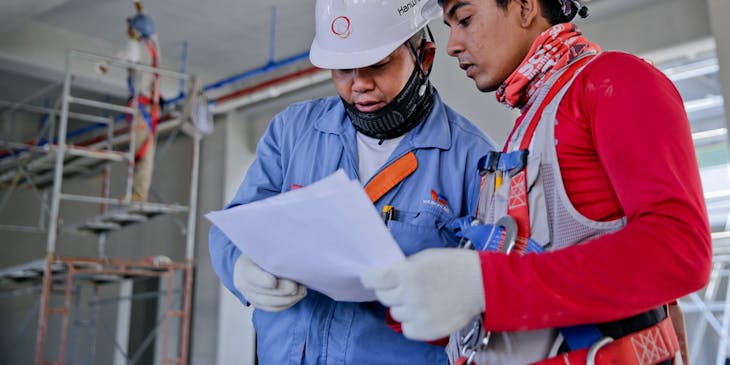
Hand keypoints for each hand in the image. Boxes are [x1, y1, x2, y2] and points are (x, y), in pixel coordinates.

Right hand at [234, 254, 306, 311]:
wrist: (254, 261)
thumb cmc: (263, 250)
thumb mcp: (264, 246)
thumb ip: (275, 250)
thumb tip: (292, 248)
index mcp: (243, 267)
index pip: (250, 276)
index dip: (261, 280)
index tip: (273, 282)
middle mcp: (243, 284)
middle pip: (262, 293)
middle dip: (281, 291)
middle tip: (296, 287)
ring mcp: (250, 296)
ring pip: (269, 303)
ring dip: (288, 299)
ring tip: (302, 291)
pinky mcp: (259, 304)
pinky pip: (274, 308)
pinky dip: (287, 304)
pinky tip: (298, 296)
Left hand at [361, 248, 484, 340]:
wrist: (482, 284)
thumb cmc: (454, 265)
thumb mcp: (425, 257)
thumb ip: (404, 267)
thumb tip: (385, 276)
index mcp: (408, 273)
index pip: (373, 279)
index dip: (369, 278)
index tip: (370, 278)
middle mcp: (410, 295)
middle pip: (383, 297)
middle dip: (388, 291)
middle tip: (401, 287)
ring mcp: (419, 314)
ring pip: (395, 313)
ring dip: (402, 306)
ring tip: (419, 299)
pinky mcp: (428, 330)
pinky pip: (407, 329)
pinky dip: (411, 322)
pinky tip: (423, 312)